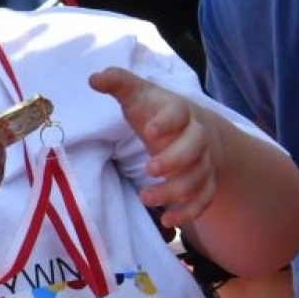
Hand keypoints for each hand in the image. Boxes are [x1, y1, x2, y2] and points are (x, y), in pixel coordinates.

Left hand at [89, 67, 221, 227]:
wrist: (196, 129)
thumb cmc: (158, 112)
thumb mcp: (138, 95)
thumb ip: (119, 83)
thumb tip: (93, 77)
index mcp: (180, 112)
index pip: (179, 112)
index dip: (167, 121)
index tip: (148, 130)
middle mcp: (197, 137)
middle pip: (195, 148)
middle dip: (174, 160)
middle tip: (148, 170)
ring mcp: (203, 161)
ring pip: (198, 177)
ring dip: (175, 191)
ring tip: (146, 198)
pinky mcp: (205, 183)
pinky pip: (204, 199)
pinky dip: (189, 212)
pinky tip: (168, 221)